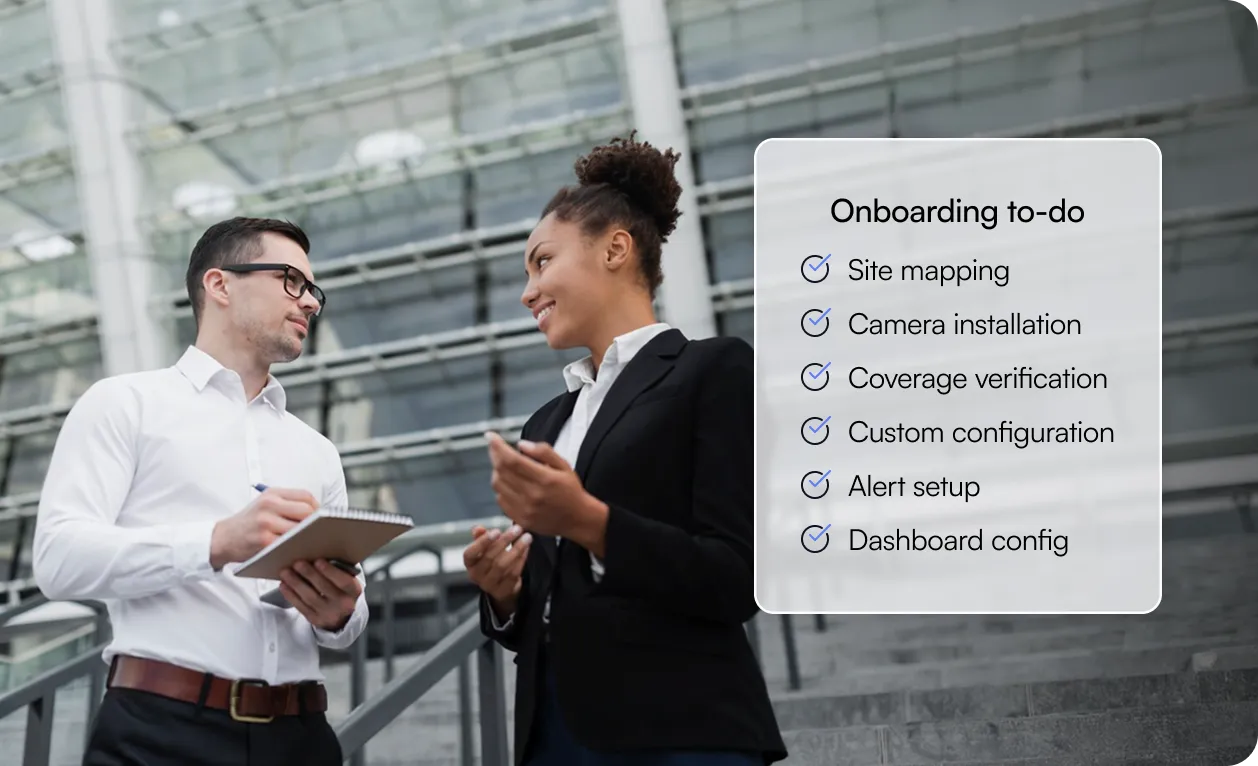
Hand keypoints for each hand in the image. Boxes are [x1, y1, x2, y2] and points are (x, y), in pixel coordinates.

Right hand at [210, 488, 316, 569]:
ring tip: (311, 541)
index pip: (305, 496)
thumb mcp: (265, 504)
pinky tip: (299, 549)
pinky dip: (297, 547)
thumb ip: (288, 504)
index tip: (320, 517)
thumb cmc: (248, 522)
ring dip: (309, 536)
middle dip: (316, 522)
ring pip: (300, 528)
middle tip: (318, 531)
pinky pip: (289, 544)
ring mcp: (266, 523)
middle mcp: (269, 505)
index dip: (317, 507)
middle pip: (306, 511)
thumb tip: (318, 512)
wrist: (223, 538)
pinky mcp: (264, 541)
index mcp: (272, 494)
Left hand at [279, 559, 362, 631]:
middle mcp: (344, 604)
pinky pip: (301, 606)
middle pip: (324, 588)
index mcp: (354, 591)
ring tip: (285, 572)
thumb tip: (319, 552)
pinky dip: (291, 595)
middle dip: (309, 574)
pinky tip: (284, 585)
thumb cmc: (342, 590)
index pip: (344, 581)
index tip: (318, 561)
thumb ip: (339, 569)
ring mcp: (329, 614)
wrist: (342, 616)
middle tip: (297, 563)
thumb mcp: (347, 580)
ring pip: (310, 597)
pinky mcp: (316, 620)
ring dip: (296, 583)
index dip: (331, 571)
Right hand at [463, 524, 530, 619]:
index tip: (497, 531)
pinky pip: (513, 574)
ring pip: (502, 566)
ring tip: (526, 537)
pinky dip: (521, 560)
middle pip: (489, 557)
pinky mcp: (503, 591)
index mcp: (469, 563)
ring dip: (516, 549)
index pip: (470, 553)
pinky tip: (527, 549)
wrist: (501, 586)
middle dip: (505, 541)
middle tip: (517, 529)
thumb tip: (478, 528)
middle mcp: (476, 576)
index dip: (482, 542)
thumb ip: (481, 537)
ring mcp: (489, 585)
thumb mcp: (484, 549)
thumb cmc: (491, 562)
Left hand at [485, 432, 608, 554]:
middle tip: (495, 447)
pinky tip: (509, 483)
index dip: (498, 447)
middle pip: (502, 471)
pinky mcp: (520, 519)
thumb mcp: (564, 465)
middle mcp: (533, 495)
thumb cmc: (571, 489)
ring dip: (497, 471)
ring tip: (505, 465)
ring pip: (498, 485)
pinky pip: (500, 500)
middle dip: (495, 455)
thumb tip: (521, 444)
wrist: (577, 519)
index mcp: (545, 479)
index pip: (512, 460)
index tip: (490, 435)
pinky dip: (501, 488)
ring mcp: (525, 509)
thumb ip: (544, 451)